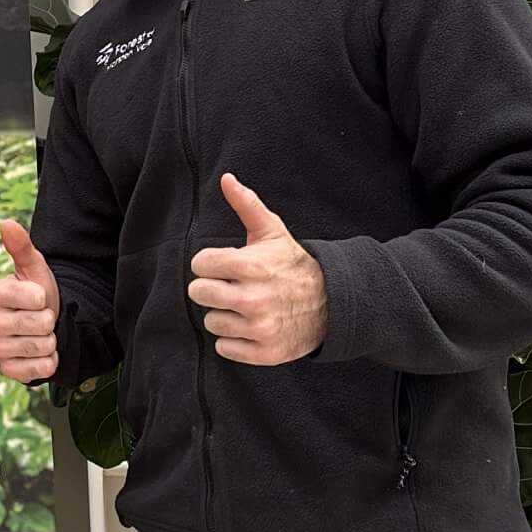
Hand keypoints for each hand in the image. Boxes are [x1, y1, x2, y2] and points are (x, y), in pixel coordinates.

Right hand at [0, 219, 60, 383]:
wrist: (44, 326)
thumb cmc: (38, 294)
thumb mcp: (34, 268)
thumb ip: (21, 247)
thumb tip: (6, 222)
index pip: (33, 297)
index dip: (43, 298)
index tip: (39, 297)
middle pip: (38, 324)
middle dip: (48, 321)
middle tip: (41, 318)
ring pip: (40, 346)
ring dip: (49, 342)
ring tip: (41, 334)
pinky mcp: (7, 370)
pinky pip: (38, 369)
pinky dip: (47, 362)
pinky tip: (41, 353)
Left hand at [188, 174, 327, 364]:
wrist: (332, 303)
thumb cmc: (293, 265)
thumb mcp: (272, 232)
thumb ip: (246, 205)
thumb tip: (226, 179)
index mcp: (252, 266)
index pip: (200, 264)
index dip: (210, 263)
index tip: (224, 265)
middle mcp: (254, 299)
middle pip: (199, 293)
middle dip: (211, 288)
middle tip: (231, 287)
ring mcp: (259, 327)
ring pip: (211, 321)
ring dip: (224, 315)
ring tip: (245, 307)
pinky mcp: (264, 352)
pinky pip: (224, 348)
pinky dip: (234, 340)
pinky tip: (250, 327)